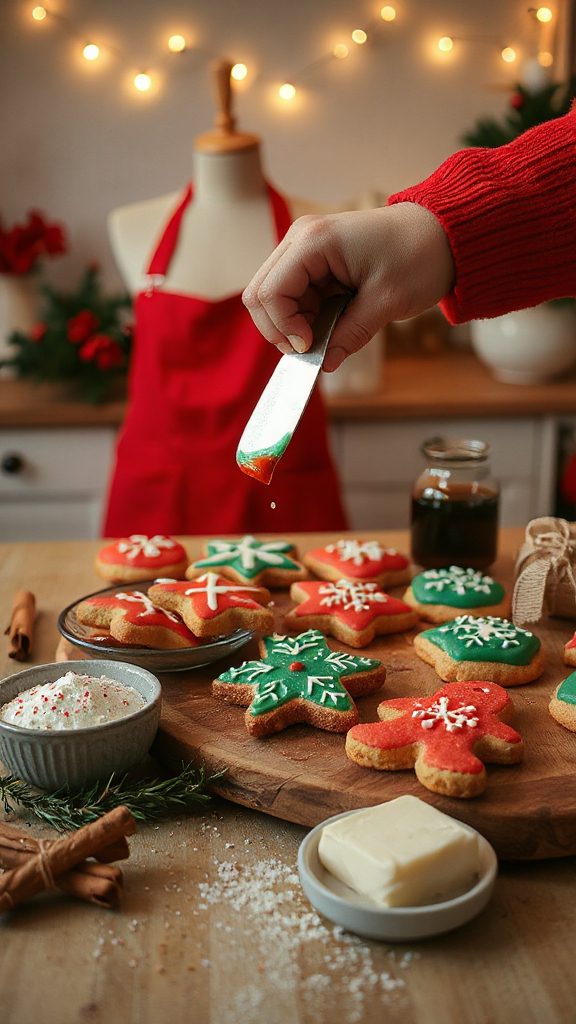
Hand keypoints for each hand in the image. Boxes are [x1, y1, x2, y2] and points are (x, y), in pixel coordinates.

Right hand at [242, 203, 454, 370]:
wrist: (443, 235)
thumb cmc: (420, 256)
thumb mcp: (386, 301)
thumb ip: (350, 334)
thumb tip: (323, 364)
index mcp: (313, 241)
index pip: (270, 293)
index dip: (285, 329)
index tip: (313, 349)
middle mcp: (300, 240)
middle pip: (260, 295)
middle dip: (282, 330)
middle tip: (315, 349)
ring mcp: (303, 250)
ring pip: (274, 300)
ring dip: (295, 326)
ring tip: (332, 334)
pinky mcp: (313, 263)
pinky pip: (293, 299)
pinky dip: (306, 319)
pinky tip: (333, 323)